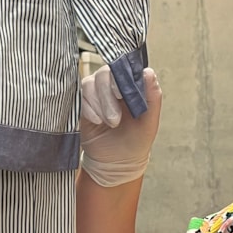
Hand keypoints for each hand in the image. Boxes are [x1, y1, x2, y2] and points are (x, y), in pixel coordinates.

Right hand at [79, 65, 161, 186]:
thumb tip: (148, 72)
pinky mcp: (83, 104)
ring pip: (90, 83)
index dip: (121, 77)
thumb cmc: (135, 142)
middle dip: (108, 96)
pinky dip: (88, 108)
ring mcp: (97, 93)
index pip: (124, 68)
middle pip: (104, 73)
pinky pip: (80, 96)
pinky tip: (97, 122)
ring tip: (109, 122)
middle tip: (115, 119)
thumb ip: (152, 97)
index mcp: (131, 87)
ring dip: (99, 103)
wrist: (115, 163)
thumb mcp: (149, 122)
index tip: (122, 94)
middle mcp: (113, 86)